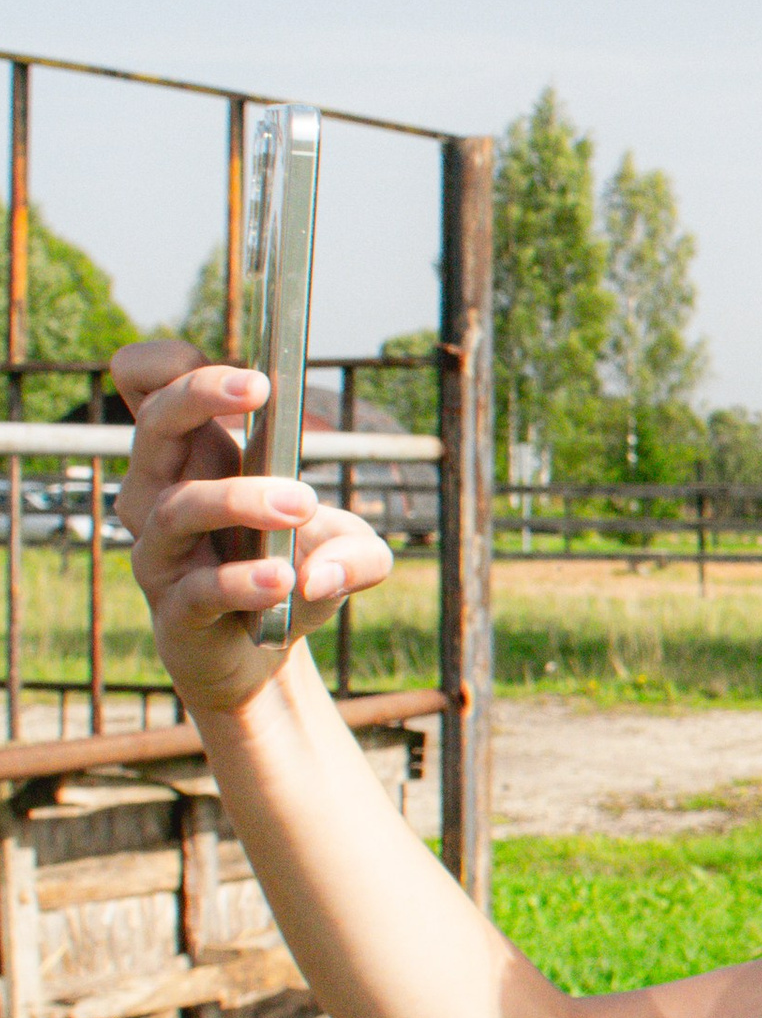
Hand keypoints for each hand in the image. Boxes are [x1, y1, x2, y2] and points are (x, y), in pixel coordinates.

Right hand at [112, 339, 395, 720]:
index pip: (143, 384)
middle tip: (261, 389)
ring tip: (302, 503)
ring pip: (175, 506)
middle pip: (152, 423)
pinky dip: (242, 581)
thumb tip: (324, 572)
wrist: (263, 653)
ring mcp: (163, 552)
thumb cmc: (294, 572)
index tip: (235, 368)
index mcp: (194, 457)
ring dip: (240, 497)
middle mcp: (162, 494)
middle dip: (200, 394)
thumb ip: (361, 551)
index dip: (167, 363)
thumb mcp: (351, 552)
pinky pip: (196, 590)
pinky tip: (284, 577)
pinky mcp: (176, 609)